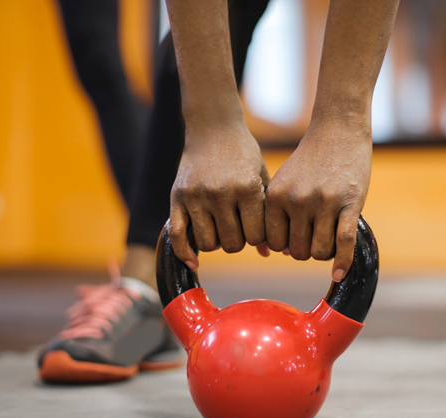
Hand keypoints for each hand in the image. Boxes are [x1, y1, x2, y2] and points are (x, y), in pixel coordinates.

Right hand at [169, 122, 269, 269]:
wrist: (213, 127)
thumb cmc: (243, 154)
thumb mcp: (260, 178)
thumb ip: (266, 214)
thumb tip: (269, 253)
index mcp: (247, 188)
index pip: (255, 237)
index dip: (257, 238)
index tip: (255, 227)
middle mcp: (220, 193)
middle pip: (231, 244)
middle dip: (237, 241)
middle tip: (237, 227)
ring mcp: (196, 195)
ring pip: (207, 243)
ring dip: (215, 242)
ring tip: (220, 228)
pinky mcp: (177, 196)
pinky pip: (177, 236)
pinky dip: (184, 253)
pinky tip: (194, 261)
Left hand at [265, 121, 371, 281]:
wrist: (338, 130)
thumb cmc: (310, 160)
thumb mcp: (284, 181)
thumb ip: (279, 214)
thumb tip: (281, 252)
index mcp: (276, 196)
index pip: (274, 243)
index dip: (286, 246)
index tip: (296, 238)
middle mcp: (298, 200)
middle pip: (298, 252)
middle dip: (307, 250)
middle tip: (315, 236)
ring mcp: (324, 202)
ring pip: (320, 251)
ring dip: (325, 253)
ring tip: (329, 238)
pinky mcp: (350, 203)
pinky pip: (344, 243)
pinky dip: (342, 263)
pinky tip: (339, 274)